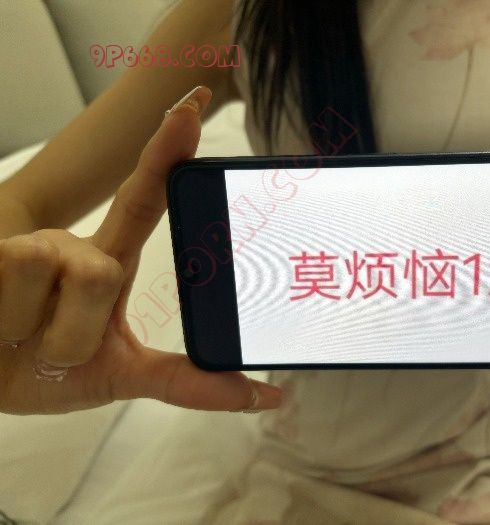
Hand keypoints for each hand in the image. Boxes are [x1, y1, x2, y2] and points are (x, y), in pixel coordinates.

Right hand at [0, 86, 281, 414]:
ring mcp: (28, 244)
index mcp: (106, 264)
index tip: (195, 103)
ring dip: (48, 340)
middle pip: (103, 272)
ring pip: (72, 280)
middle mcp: (70, 244)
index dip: (168, 149)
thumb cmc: (43, 373)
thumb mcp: (120, 378)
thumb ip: (190, 383)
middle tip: (48, 355)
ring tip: (18, 341)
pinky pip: (17, 282)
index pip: (144, 198)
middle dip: (77, 332)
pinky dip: (6, 330)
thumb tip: (270, 400)